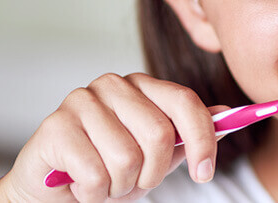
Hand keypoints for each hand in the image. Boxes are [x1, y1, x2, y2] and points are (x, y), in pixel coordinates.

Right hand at [0, 73, 228, 201]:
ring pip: (127, 159)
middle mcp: (112, 85)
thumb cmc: (106, 170)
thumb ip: (187, 137)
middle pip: (160, 134)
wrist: (51, 193)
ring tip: (104, 182)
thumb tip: (225, 115)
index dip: (202, 140)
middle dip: (152, 173)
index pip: (185, 101)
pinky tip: (80, 185)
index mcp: (141, 87)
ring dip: (119, 186)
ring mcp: (81, 101)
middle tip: (133, 182)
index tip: (204, 173)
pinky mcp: (55, 127)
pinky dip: (94, 194)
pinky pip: (96, 175)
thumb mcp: (155, 157)